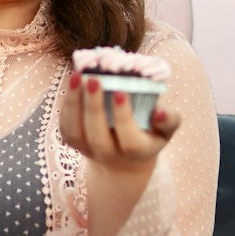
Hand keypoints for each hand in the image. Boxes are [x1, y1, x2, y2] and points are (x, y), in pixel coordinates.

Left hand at [59, 73, 181, 173]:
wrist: (124, 158)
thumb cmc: (148, 134)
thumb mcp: (165, 130)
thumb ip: (169, 120)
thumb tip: (159, 112)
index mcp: (137, 152)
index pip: (130, 141)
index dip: (124, 117)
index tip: (121, 92)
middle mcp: (110, 155)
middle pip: (98, 137)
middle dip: (94, 107)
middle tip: (94, 79)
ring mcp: (89, 150)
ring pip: (75, 132)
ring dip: (73, 104)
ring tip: (76, 77)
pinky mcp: (74, 143)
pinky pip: (65, 126)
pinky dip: (66, 105)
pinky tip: (72, 83)